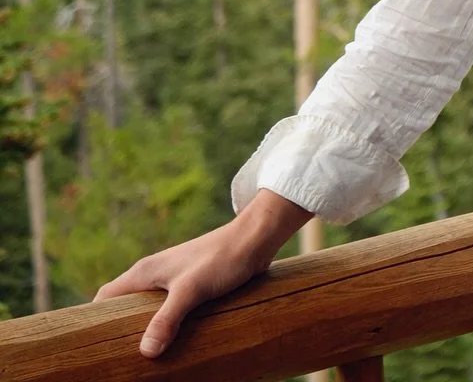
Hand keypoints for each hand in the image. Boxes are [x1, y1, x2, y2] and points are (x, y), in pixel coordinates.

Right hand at [95, 190, 311, 358]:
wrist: (256, 238)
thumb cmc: (222, 258)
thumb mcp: (191, 290)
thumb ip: (167, 319)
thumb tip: (145, 352)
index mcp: (145, 271)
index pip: (105, 298)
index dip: (93, 320)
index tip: (89, 346)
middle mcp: (155, 274)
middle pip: (124, 306)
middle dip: (119, 331)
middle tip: (118, 360)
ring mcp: (174, 278)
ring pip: (148, 308)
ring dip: (146, 329)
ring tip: (143, 359)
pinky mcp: (192, 284)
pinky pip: (169, 308)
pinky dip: (166, 324)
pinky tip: (173, 343)